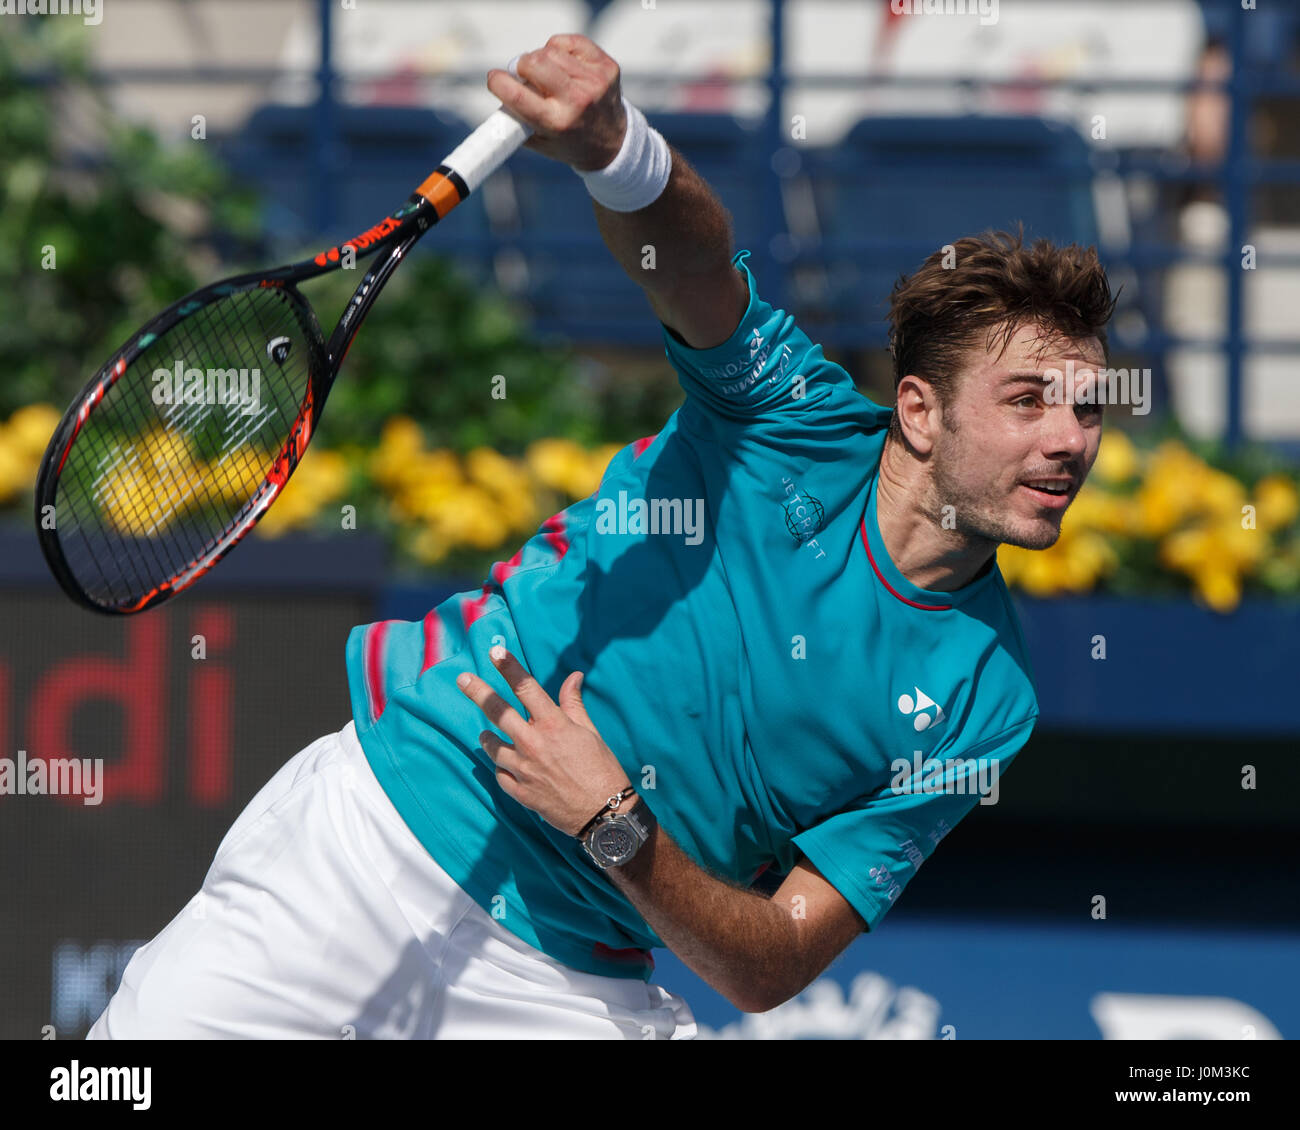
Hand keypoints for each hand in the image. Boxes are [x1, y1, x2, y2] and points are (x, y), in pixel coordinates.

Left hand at [456, 646, 633, 836]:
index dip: (509, 668)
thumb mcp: (591, 732)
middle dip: (478, 692)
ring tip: (484, 734)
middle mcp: (534, 744)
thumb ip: (573, 704)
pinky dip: (501, 767)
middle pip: (498, 712)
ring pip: (492, 747)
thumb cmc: (602, 769)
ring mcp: (524, 769)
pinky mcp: (520, 792)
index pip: (526, 688)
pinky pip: (500, 774)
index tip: (495, 652)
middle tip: (462, 680)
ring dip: (487, 738)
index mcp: (554, 725)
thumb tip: (573, 676)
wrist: (604, 814)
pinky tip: (505, 764)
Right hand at [486, 34, 626, 171]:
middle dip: (521, 66)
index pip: (517, 96)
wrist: (612, 143)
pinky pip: (571, 42)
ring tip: (546, 74)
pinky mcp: (605, 67)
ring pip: (550, 50)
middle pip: (533, 62)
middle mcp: (577, 101)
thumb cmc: (569, 141)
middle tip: (523, 75)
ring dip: (541, 58)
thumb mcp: (538, 141)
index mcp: (556, 123)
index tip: (494, 78)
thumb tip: (500, 89)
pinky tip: (563, 65)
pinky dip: (561, 49)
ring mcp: (594, 82)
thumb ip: (516, 118)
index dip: (498, 82)